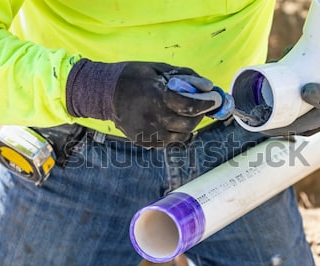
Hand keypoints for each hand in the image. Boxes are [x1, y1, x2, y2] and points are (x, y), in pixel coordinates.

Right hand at [66, 59, 221, 147]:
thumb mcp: (158, 68)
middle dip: (199, 115)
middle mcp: (153, 118)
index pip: (190, 106)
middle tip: (201, 107)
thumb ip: (183, 76)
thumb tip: (206, 86)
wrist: (104, 93)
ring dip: (189, 126)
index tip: (215, 100)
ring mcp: (148, 133)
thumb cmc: (132, 77)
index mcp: (157, 97)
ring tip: (185, 115)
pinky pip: (169, 143)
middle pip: (189, 125)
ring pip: (181, 137)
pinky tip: (171, 122)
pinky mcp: (144, 142)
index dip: (206, 104)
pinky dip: (175, 134)